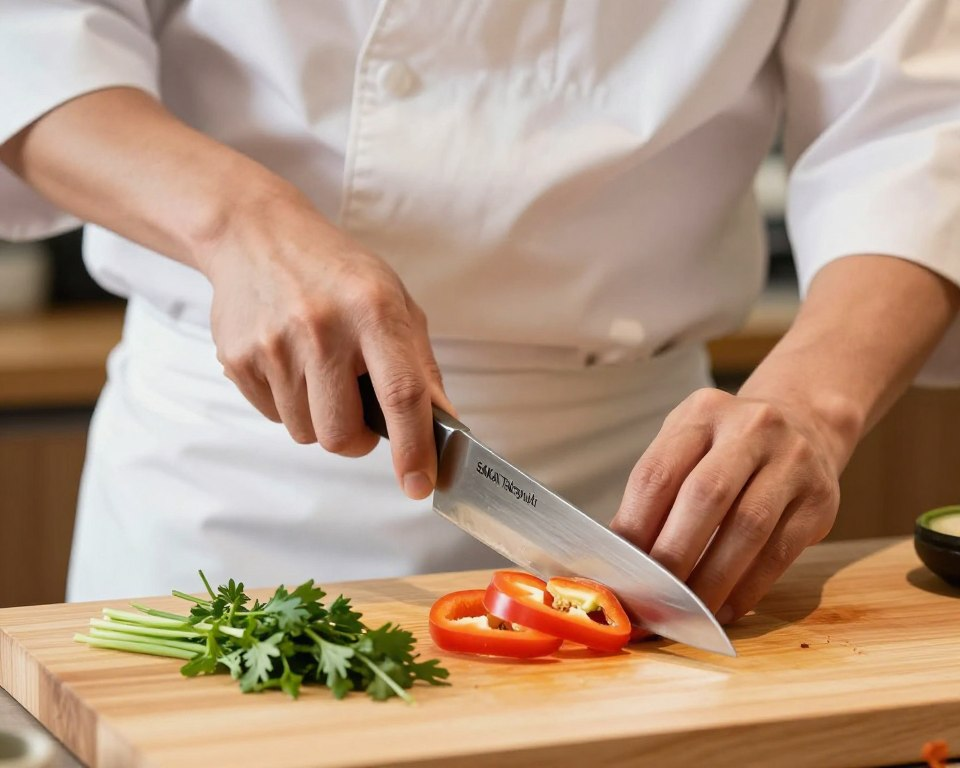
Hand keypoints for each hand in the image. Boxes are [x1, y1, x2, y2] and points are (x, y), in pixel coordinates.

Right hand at [197, 187, 453, 499]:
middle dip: (358, 441)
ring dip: (321, 418)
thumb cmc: (337, 272)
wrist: (256, 235)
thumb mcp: (393, 301)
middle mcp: (321, 328)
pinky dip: (290, 404)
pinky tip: (291, 362)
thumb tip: (442, 427)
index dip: (415, 449)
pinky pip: (274, 416)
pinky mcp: (237, 359)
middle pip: (342, 434)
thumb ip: (420, 366)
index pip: (401, 395)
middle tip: (361, 415)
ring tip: (320, 372)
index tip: (421, 485)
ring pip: (307, 433)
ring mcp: (274, 345)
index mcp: (372, 310)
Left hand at [610, 388, 840, 624]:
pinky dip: (748, 588)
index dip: (634, 527)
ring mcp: (792, 460)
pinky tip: (726, 609)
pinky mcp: (820, 499)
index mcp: (702, 413)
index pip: (658, 473)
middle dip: (672, 555)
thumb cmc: (727, 447)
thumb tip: (622, 556)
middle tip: (651, 598)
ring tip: (687, 613)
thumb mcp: (687, 445)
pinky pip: (779, 552)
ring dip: (712, 580)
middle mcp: (751, 428)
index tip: (620, 570)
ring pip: (746, 528)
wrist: (804, 424)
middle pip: (704, 497)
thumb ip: (656, 491)